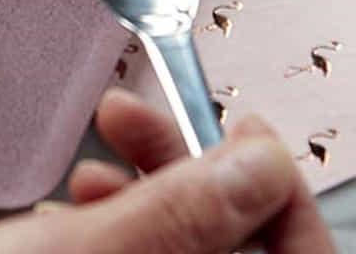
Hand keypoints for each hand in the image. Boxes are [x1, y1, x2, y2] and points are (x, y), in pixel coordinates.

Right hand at [0, 88, 334, 252]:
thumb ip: (183, 214)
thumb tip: (268, 160)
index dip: (285, 196)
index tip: (243, 127)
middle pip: (236, 248)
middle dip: (190, 174)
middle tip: (133, 115)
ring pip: (182, 248)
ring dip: (147, 193)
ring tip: (88, 160)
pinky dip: (115, 223)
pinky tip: (70, 204)